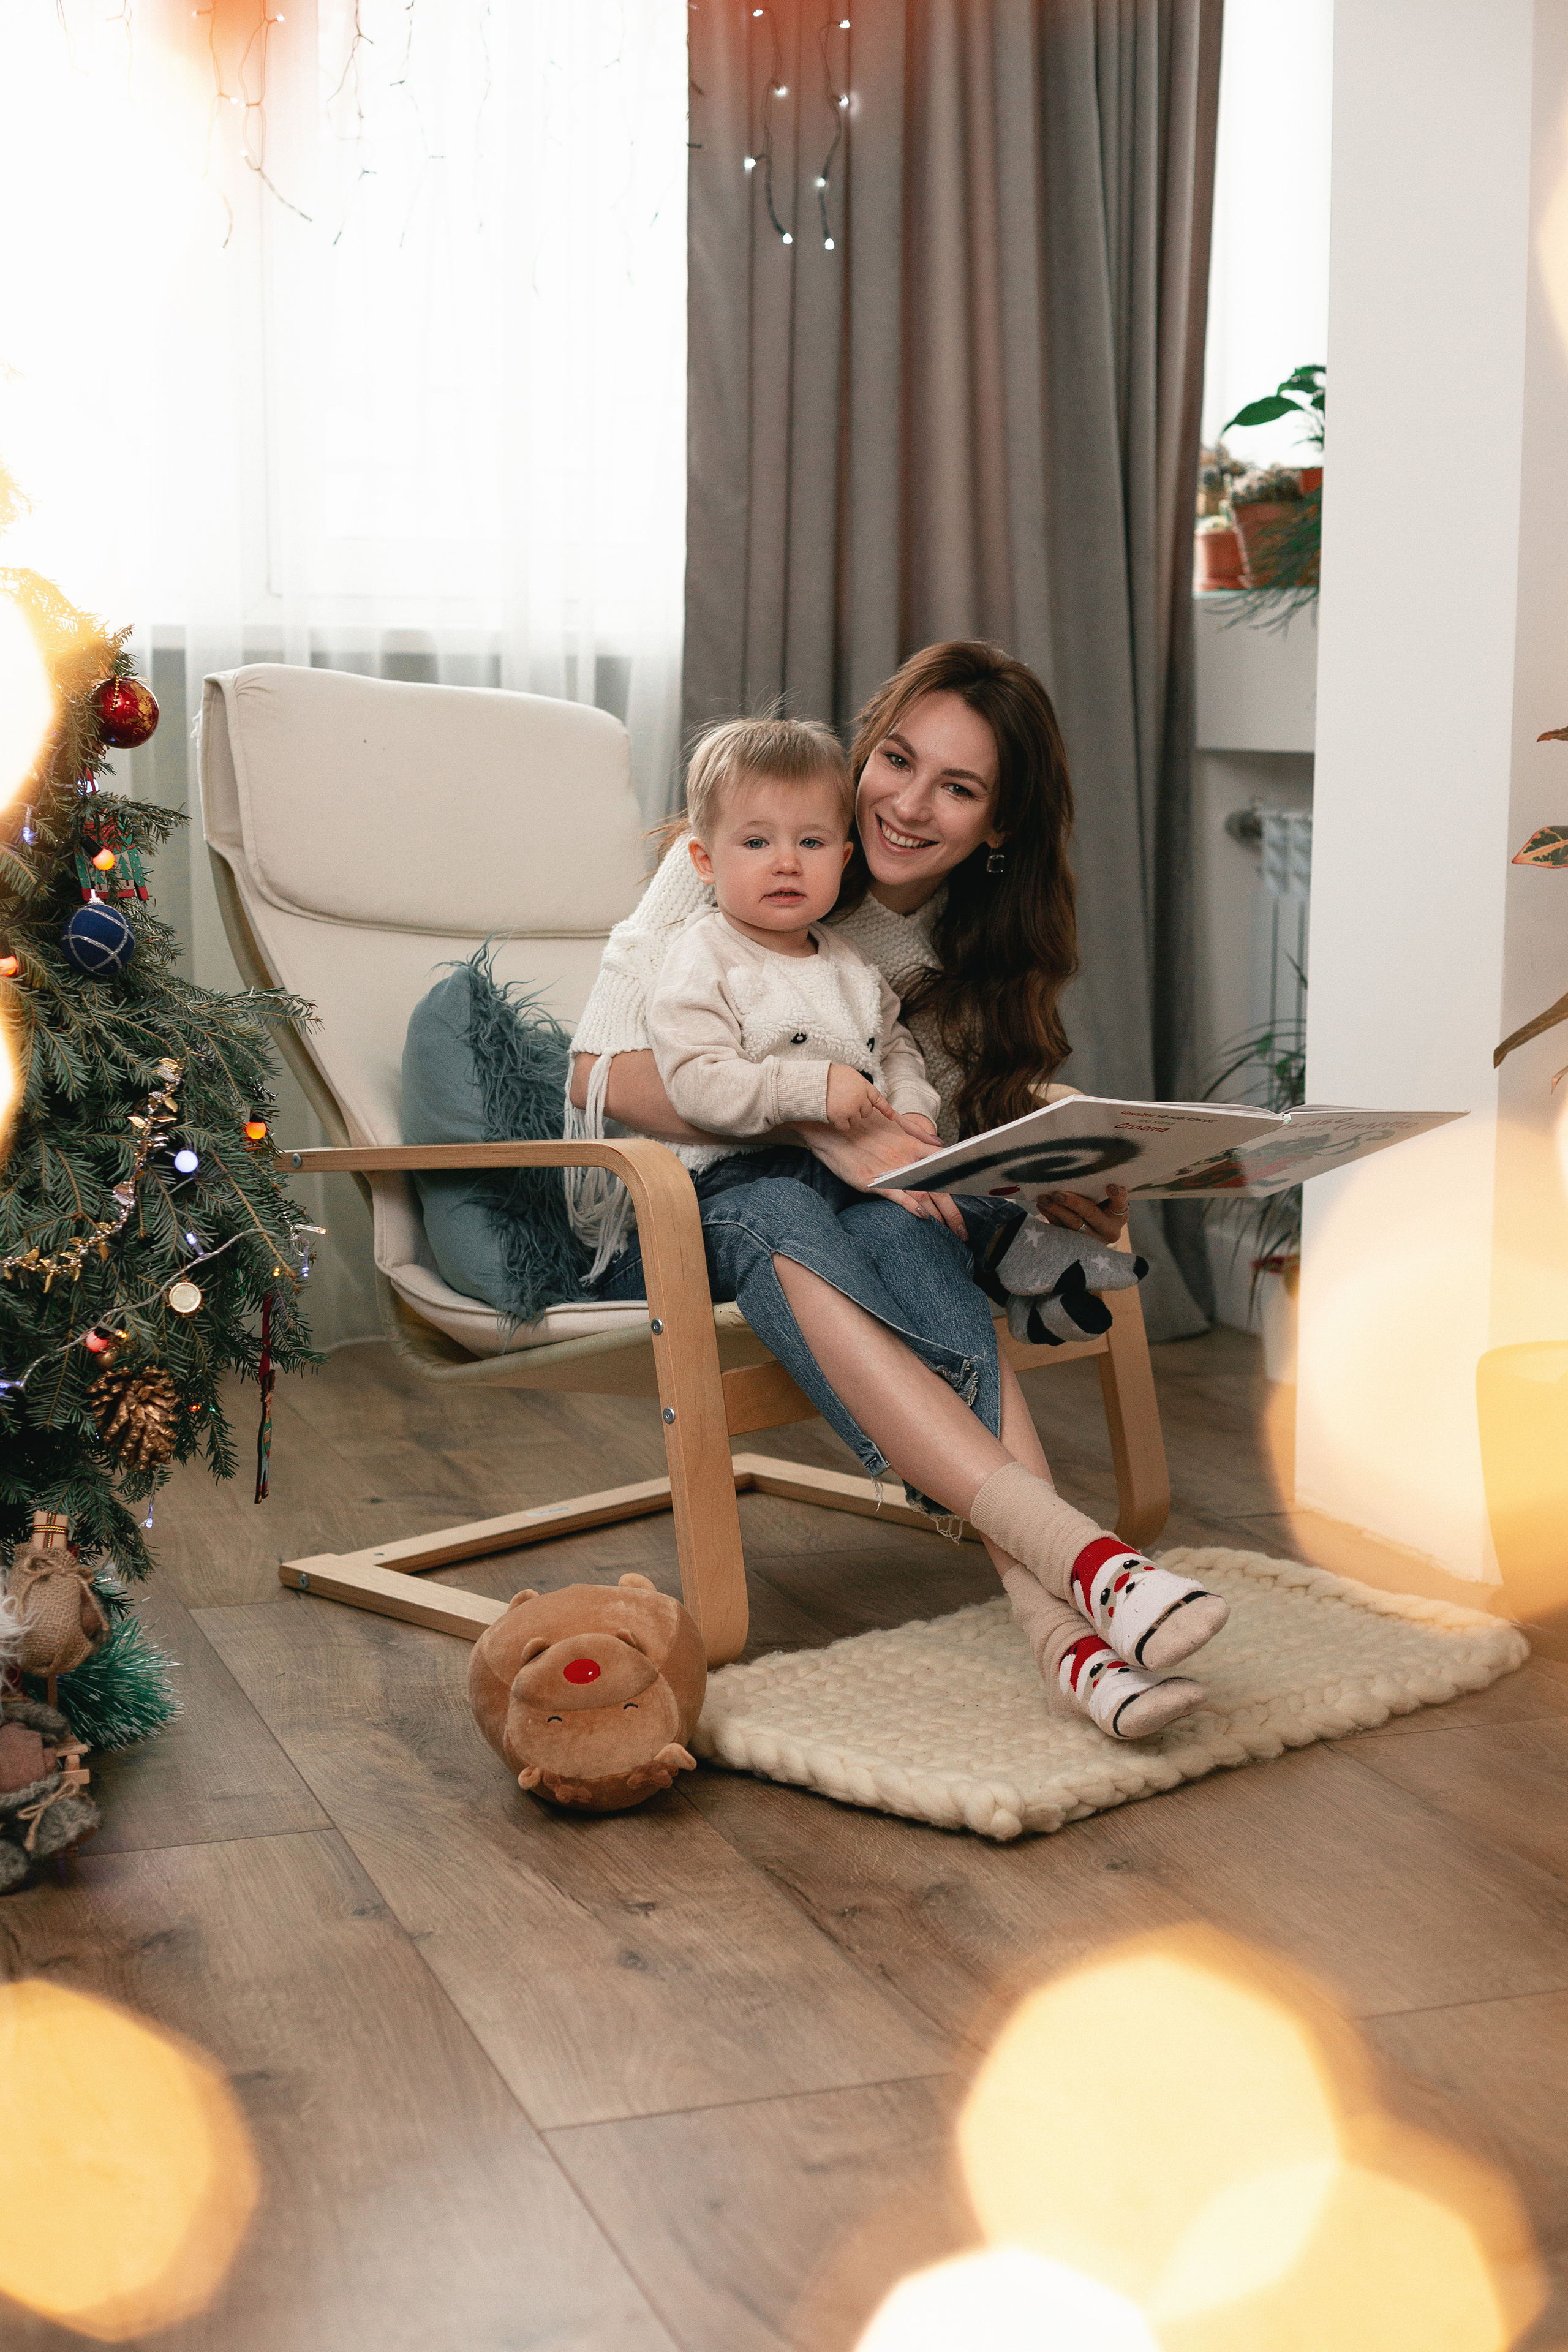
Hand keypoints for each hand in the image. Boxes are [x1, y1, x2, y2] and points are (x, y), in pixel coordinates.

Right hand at [794, 1117, 967, 1234]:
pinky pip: (898, 1194)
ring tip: (949, 1232)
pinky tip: (923, 1217)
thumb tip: (940, 1143)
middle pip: (939, 1186)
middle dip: (953, 1212)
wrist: (831, 1126)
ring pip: (923, 1194)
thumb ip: (919, 1133)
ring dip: (938, 1216)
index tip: (971, 1201)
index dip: (960, 1186)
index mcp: (914, 1145)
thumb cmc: (861, 1127)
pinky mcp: (873, 1180)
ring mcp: (891, 1169)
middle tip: (963, 1231)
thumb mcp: (894, 1124)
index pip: (945, 1166)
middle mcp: (907, 1158)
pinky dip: (912, 1206)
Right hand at [825, 1064, 899, 1136]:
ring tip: (836, 1106)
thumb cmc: (828, 1076)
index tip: (893, 1117)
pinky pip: (845, 1127)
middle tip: (844, 1103)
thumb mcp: (849, 1074)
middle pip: (866, 1113)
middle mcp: (860, 1097)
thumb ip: (859, 1085)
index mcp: (863, 1085)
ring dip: (848, 1118)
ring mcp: (850, 1108)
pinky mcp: (840, 1118)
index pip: (878, 1099)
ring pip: (856, 1121)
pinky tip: (832, 1114)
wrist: (811, 1082)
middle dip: (858, 1111)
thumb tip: (866, 1098)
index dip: (886, 1109)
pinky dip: (839, 1124)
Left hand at [1035, 1182, 1130, 1244]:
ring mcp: (1092, 1239)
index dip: (1117, 1195)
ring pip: (1074, 1224)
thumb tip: (1079, 1168)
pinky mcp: (1076, 1244)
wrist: (1094, 1230)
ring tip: (1044, 1199)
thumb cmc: (1101, 1205)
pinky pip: (1062, 1230)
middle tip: (1057, 1194)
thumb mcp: (1105, 1199)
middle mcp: (1109, 1229)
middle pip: (1091, 1214)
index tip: (1110, 1186)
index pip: (1121, 1203)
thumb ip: (1098, 1188)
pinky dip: (1050, 1216)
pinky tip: (1042, 1205)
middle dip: (1074, 1203)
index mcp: (1120, 1214)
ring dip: (1056, 1210)